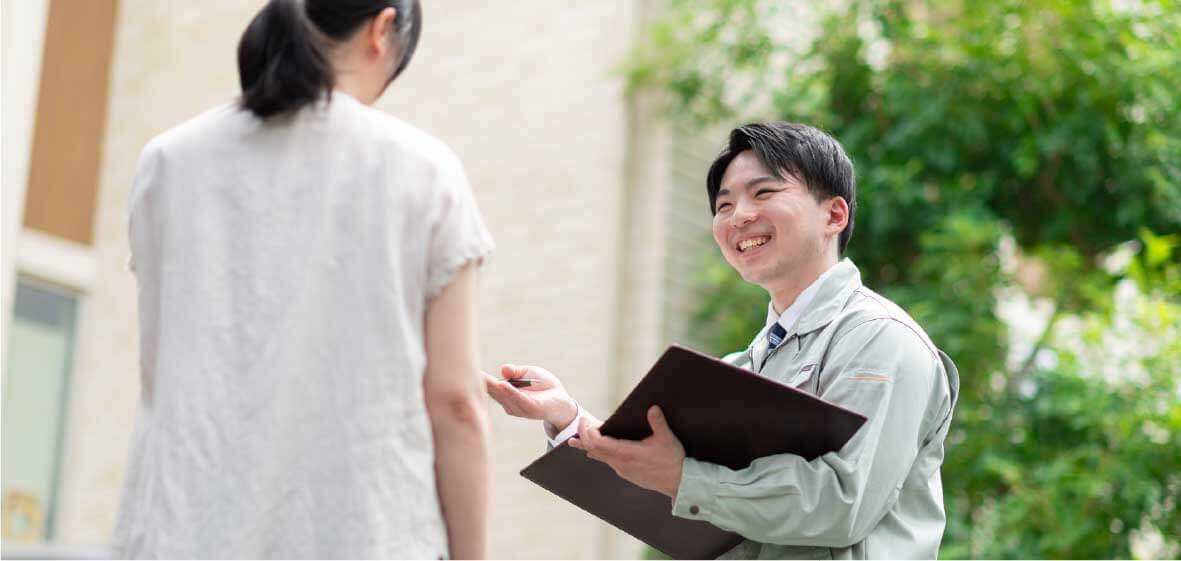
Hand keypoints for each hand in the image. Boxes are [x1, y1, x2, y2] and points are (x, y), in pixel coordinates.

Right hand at [483, 364, 577, 429]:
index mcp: (506, 394)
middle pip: (496, 393)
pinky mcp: (533, 409)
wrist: (563, 399)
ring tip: (489, 379)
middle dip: (486, 384)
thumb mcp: (530, 373)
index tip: (471, 372)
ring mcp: (520, 408)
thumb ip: (517, 371)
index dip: (482, 380)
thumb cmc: (544, 385)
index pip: (492, 387)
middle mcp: (509, 403)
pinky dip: (512, 393)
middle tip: (475, 375)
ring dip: (497, 388)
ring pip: (506, 397)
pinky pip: (521, 401)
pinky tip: (505, 385)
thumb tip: (504, 369)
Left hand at [568, 406, 685, 498]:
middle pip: (594, 450)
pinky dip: (598, 454)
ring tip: (574, 441)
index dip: (588, 431)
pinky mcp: (627, 474)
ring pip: (599, 458)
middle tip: (579, 424)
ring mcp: (623, 470)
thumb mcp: (667, 438)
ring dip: (587, 447)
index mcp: (627, 453)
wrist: (679, 483)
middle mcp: (621, 463)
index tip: (584, 421)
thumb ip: (658, 422)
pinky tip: (593, 453)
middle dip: (584, 436)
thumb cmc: (673, 459)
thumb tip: (653, 407)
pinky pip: (607, 462)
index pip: (597, 442)